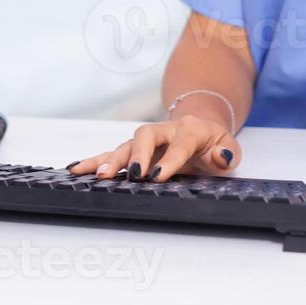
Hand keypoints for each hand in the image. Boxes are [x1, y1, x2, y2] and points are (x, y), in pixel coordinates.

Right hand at [66, 114, 240, 181]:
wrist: (201, 127)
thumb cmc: (213, 143)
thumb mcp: (228, 146)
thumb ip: (227, 153)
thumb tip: (222, 157)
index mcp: (189, 129)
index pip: (179, 143)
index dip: (169, 159)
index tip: (157, 176)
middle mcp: (164, 131)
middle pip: (145, 136)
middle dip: (136, 155)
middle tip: (131, 175)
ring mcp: (147, 140)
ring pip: (125, 145)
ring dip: (110, 159)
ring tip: (97, 174)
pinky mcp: (135, 150)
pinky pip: (112, 153)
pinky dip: (95, 160)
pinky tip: (77, 168)